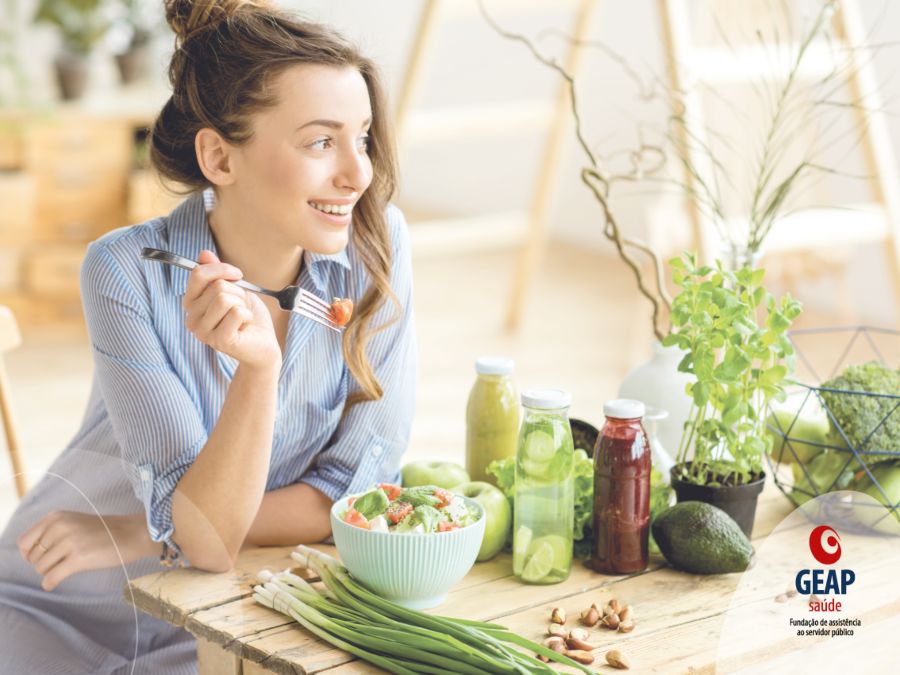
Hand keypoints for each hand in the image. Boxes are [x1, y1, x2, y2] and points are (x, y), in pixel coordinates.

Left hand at [16, 511, 158, 590]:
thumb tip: (28, 554)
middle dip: (42, 563)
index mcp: (56, 517)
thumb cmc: (102, 531)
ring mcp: (69, 542)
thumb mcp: (73, 522)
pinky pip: (51, 577)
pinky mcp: (78, 558)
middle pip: (33, 557)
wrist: (131, 534)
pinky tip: (53, 584)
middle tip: (60, 562)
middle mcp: (60, 527)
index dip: (29, 553)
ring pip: (41, 568)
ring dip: (49, 572)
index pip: (25, 541)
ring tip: (64, 568)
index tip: (40, 558)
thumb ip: (50, 531)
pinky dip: (49, 583)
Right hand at [183, 250, 281, 371]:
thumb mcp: (234, 289)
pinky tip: (245, 325)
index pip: (198, 274)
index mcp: (191, 304)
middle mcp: (192, 319)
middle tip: (241, 307)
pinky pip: (236, 312)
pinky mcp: (219, 340)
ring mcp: (203, 332)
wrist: (264, 345)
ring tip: (243, 316)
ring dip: (242, 304)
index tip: (238, 275)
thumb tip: (204, 253)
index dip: (221, 269)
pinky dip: (247, 315)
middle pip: (216, 286)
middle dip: (237, 292)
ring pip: (224, 298)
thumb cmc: (248, 318)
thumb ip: (217, 273)